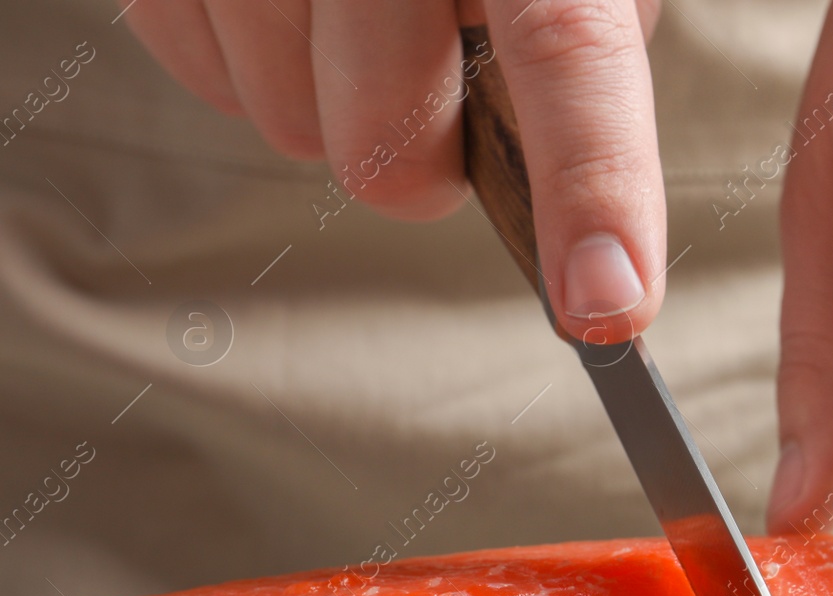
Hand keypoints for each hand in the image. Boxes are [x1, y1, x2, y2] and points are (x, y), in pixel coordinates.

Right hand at [122, 0, 666, 341]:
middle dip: (424, 164)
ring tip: (361, 20)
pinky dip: (253, 67)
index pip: (566, 48)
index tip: (607, 306)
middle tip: (444, 96)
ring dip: (334, 108)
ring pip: (287, 125)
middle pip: (386, 149)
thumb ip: (587, 37)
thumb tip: (580, 192)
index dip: (591, 187)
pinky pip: (203, 73)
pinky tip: (295, 9)